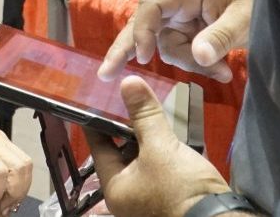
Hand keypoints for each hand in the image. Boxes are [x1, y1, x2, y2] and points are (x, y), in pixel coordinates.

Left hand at [0, 99, 33, 214]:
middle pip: (19, 169)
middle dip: (14, 195)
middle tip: (1, 210)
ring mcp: (0, 139)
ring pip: (25, 164)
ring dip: (21, 187)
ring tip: (8, 202)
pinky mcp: (2, 140)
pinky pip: (21, 160)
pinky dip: (20, 178)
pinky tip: (9, 189)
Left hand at [87, 77, 230, 216]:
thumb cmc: (181, 187)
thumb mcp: (161, 147)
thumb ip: (144, 114)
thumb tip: (128, 82)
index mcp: (115, 187)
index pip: (98, 147)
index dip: (98, 121)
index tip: (98, 98)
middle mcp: (126, 196)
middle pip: (120, 153)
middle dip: (125, 127)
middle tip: (128, 99)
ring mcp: (147, 197)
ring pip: (140, 159)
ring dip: (145, 138)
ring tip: (147, 110)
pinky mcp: (166, 196)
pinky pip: (156, 167)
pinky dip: (158, 150)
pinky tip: (165, 133)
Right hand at [98, 0, 254, 82]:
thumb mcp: (244, 19)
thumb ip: (220, 37)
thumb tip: (199, 56)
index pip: (151, 6)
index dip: (142, 31)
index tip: (144, 57)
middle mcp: (174, 0)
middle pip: (142, 24)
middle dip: (127, 49)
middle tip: (106, 74)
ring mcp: (178, 15)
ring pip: (166, 46)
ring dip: (190, 64)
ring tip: (223, 73)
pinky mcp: (184, 29)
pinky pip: (179, 51)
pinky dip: (195, 64)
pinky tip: (220, 71)